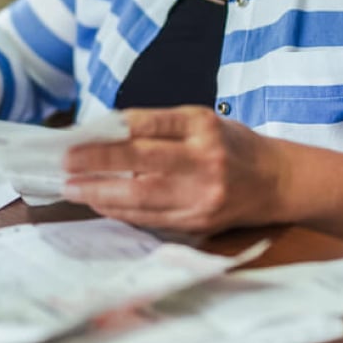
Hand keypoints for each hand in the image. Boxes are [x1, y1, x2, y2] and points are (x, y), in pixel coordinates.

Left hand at [61, 106, 280, 232]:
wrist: (276, 181)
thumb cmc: (231, 144)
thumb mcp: (202, 120)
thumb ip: (159, 126)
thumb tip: (105, 133)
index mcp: (204, 127)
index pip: (149, 125)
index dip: (111, 132)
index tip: (78, 136)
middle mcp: (204, 161)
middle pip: (142, 164)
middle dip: (98, 165)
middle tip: (66, 164)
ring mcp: (202, 196)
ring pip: (142, 198)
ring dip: (101, 194)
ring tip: (73, 187)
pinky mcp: (198, 222)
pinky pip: (150, 219)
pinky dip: (120, 211)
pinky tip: (100, 202)